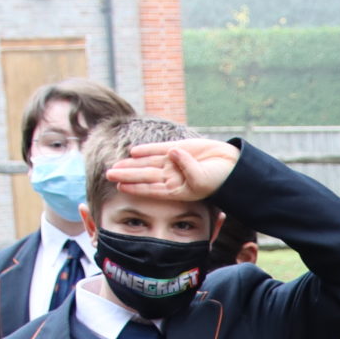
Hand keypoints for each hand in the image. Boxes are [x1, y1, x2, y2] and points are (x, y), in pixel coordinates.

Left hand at [104, 136, 239, 200]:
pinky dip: (146, 150)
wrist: (231, 166)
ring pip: (148, 162)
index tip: (119, 186)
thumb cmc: (218, 179)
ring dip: (132, 163)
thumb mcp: (202, 179)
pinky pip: (158, 149)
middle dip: (126, 174)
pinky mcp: (178, 149)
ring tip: (115, 164)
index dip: (134, 186)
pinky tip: (133, 151)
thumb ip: (187, 168)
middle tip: (109, 173)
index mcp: (175, 189)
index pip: (150, 188)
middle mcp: (171, 176)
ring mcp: (173, 162)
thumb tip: (173, 152)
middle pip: (144, 175)